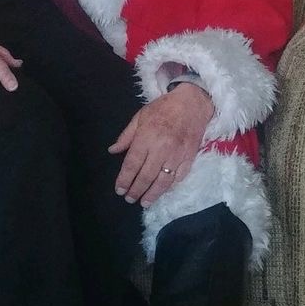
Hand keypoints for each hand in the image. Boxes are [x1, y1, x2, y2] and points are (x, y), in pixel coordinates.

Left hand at [108, 84, 212, 207]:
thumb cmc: (163, 108)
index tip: (119, 190)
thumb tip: (113, 150)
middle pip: (146, 176)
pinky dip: (170, 187)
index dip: (124, 180)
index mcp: (146, 138)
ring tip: (144, 202)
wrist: (191, 103)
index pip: (132, 164)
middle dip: (136, 190)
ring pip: (163, 181)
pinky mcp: (189, 158)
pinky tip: (162, 191)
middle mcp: (161, 149)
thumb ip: (126, 136)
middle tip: (129, 199)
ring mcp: (177, 155)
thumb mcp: (140, 116)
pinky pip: (179, 177)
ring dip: (152, 194)